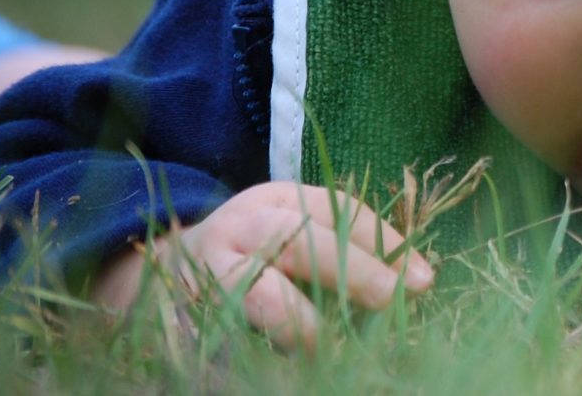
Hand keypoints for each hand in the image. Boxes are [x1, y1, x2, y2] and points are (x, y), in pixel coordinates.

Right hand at [92, 181, 433, 350]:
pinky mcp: (182, 328)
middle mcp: (237, 235)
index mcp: (271, 204)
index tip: (423, 280)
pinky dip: (257, 363)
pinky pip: (224, 348)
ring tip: (330, 348)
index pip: (335, 210)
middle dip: (349, 270)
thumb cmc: (255, 254)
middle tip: (392, 299)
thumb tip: (421, 279)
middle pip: (295, 241)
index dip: (381, 243)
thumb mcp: (296, 230)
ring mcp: (204, 280)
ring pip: (256, 296)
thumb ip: (352, 244)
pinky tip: (293, 379)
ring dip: (300, 323)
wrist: (157, 278)